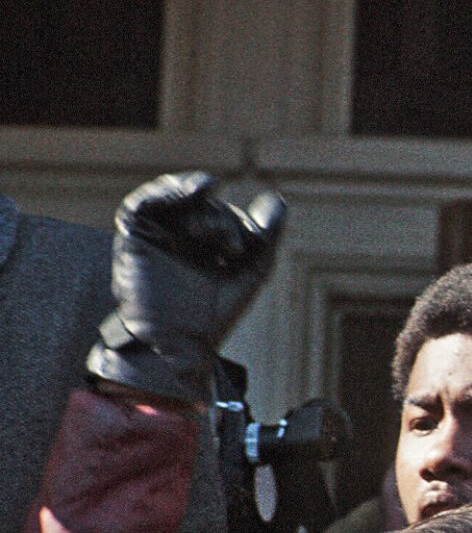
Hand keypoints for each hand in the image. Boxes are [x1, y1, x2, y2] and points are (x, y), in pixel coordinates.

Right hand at [87, 171, 286, 406]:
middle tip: (233, 249)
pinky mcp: (133, 236)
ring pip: (177, 199)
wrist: (181, 344)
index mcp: (203, 246)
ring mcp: (154, 235)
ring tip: (217, 230)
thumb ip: (264, 236)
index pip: (225, 217)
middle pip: (204, 208)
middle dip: (224, 222)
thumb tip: (277, 199)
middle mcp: (177, 237)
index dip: (242, 225)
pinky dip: (168, 191)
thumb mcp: (250, 271)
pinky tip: (198, 188)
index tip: (256, 243)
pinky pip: (144, 202)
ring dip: (203, 207)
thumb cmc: (213, 317)